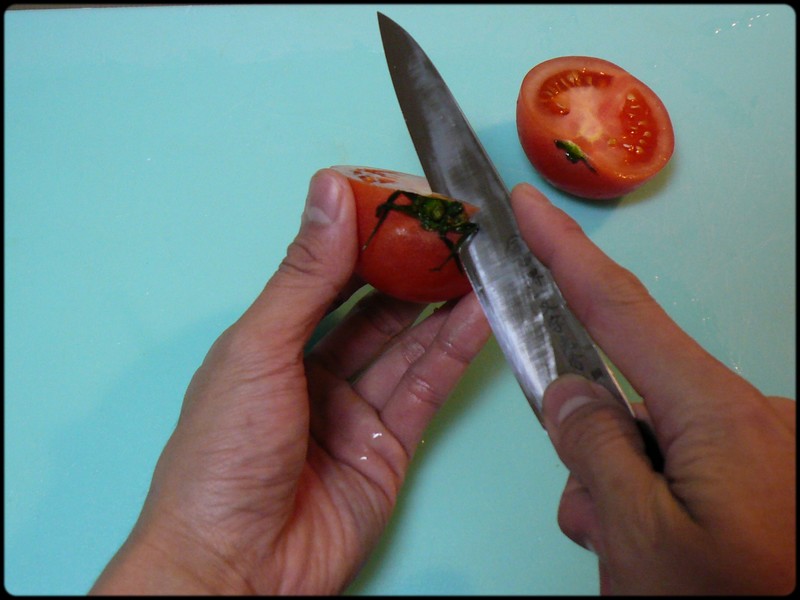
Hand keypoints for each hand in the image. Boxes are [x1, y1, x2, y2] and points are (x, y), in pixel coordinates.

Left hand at [90, 169, 490, 594]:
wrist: (235, 566)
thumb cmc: (221, 457)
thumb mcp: (259, 349)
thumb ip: (306, 275)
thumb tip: (329, 192)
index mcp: (271, 343)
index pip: (329, 276)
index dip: (368, 239)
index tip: (406, 203)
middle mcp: (315, 372)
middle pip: (376, 309)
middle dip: (415, 271)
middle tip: (454, 233)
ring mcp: (355, 410)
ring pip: (409, 345)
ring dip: (445, 305)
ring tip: (480, 264)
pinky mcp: (389, 446)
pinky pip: (426, 388)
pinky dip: (455, 352)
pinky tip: (478, 316)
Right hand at [511, 183, 795, 594]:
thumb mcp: (637, 538)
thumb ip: (592, 451)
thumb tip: (570, 393)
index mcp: (719, 414)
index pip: (621, 309)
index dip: (566, 251)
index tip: (531, 207)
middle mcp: (752, 414)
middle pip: (633, 395)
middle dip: (594, 445)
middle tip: (595, 519)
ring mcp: (767, 443)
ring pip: (656, 437)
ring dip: (625, 485)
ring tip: (635, 553)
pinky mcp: (771, 470)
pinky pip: (692, 459)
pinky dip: (659, 494)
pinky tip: (666, 547)